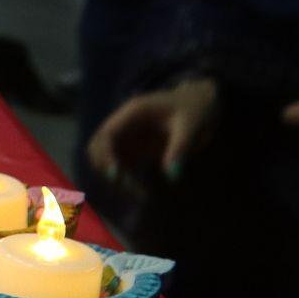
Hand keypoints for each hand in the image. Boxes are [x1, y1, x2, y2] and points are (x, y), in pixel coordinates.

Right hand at [84, 77, 215, 184]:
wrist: (200, 103)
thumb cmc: (195, 109)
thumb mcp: (192, 125)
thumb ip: (180, 148)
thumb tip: (172, 176)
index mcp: (133, 113)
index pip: (106, 134)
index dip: (106, 155)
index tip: (115, 176)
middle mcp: (123, 125)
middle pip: (98, 148)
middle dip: (107, 169)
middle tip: (129, 187)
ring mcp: (127, 137)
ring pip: (105, 160)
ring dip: (116, 179)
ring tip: (141, 194)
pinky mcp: (133, 149)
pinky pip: (120, 168)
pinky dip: (125, 181)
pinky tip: (143, 192)